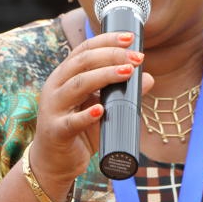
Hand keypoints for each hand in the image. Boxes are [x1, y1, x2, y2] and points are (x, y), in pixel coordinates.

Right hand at [30, 32, 154, 199]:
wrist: (54, 163)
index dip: (107, 40)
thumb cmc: (79, 130)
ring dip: (104, 76)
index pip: (85, 49)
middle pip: (82, 62)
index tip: (130, 38)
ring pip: (77, 85)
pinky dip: (87, 115)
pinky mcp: (55, 132)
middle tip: (136, 59)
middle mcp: (56, 87)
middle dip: (111, 56)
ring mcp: (53, 108)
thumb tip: (149, 78)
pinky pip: (71, 122)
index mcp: (65, 75)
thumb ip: (123, 94)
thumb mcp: (103, 108)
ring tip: (127, 73)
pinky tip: (101, 110)